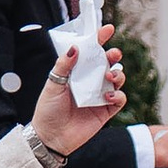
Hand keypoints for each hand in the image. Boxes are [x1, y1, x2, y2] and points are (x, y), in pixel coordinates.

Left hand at [29, 29, 125, 157]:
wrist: (50, 138)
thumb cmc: (48, 111)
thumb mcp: (52, 84)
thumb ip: (63, 66)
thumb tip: (75, 47)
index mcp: (76, 73)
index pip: (89, 53)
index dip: (99, 40)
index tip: (107, 29)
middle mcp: (89, 82)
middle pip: (107, 64)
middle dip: (113, 56)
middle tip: (113, 54)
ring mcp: (99, 96)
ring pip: (117, 80)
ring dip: (117, 75)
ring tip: (109, 77)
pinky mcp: (106, 111)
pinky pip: (119, 100)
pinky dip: (118, 95)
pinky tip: (109, 96)